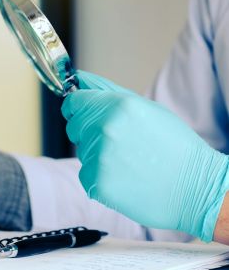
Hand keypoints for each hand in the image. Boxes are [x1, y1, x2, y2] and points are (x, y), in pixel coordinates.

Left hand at [61, 71, 228, 240]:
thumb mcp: (146, 109)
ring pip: (82, 152)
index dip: (77, 108)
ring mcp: (99, 157)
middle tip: (119, 143)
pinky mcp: (97, 183)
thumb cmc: (174, 147)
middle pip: (74, 127)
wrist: (195, 189)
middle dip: (88, 132)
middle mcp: (104, 129)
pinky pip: (86, 175)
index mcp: (117, 106)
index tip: (81, 114)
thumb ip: (107, 92)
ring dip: (97, 156)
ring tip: (128, 162)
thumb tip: (78, 80)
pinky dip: (100, 177)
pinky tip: (124, 178)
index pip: (74, 102)